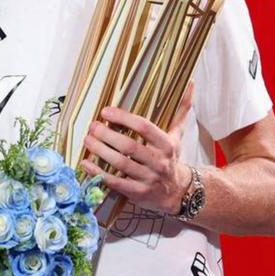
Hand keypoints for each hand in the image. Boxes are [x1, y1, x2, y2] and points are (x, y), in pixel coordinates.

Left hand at [80, 84, 195, 214]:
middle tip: (92, 126)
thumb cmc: (171, 158)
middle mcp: (159, 161)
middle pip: (130, 146)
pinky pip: (115, 182)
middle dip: (107, 135)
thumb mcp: (177, 134)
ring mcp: (148, 179)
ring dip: (100, 151)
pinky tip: (86, 163)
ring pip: (121, 164)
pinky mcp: (138, 193)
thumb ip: (180, 110)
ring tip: (87, 140)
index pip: (144, 127)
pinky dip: (98, 173)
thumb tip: (189, 82)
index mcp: (167, 144)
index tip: (105, 111)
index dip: (124, 118)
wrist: (178, 192)